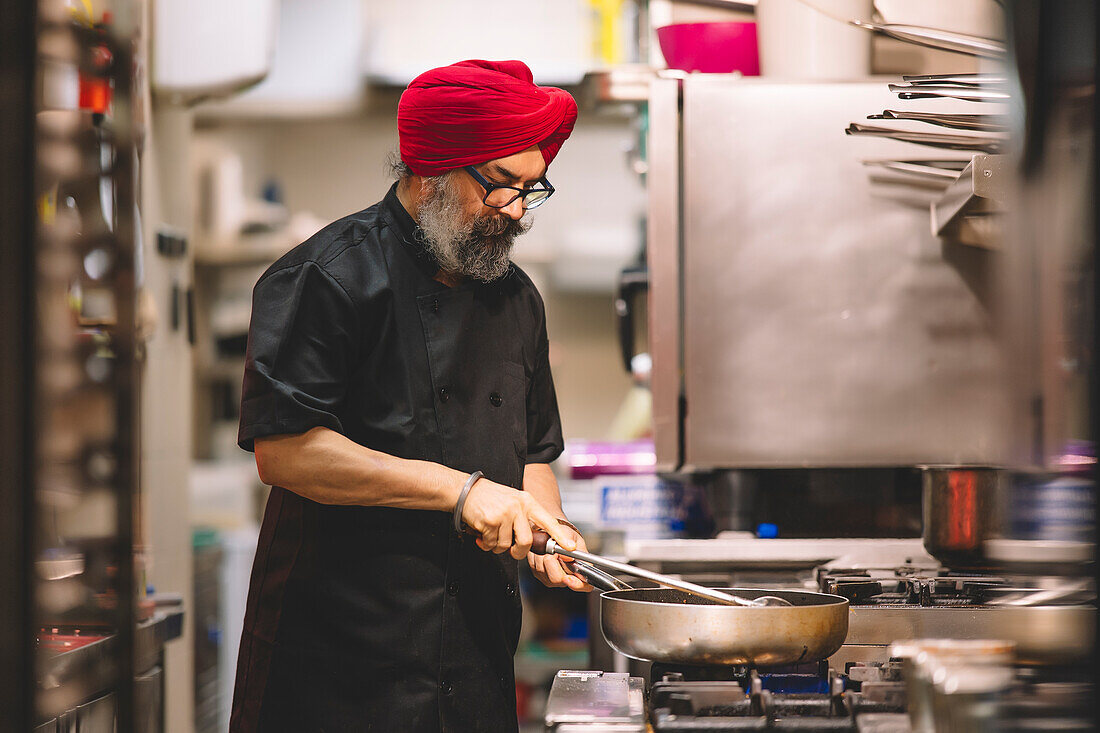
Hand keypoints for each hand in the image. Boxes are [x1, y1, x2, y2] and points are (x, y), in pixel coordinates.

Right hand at [460, 478, 575, 559]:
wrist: (466, 490)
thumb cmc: (490, 498)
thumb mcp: (513, 501)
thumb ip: (524, 518)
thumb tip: (531, 542)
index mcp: (527, 502)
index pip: (548, 521)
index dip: (560, 536)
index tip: (570, 548)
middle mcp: (518, 507)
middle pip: (526, 542)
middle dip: (518, 552)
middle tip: (511, 550)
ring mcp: (504, 514)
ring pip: (506, 546)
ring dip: (497, 546)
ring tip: (491, 533)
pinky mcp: (490, 521)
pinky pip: (491, 544)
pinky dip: (486, 544)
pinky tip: (482, 533)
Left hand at [528, 524, 592, 591]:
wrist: (553, 535)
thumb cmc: (566, 537)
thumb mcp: (572, 535)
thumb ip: (570, 542)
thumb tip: (569, 551)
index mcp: (581, 569)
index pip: (584, 585)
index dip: (576, 584)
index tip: (568, 578)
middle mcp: (568, 577)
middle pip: (557, 579)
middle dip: (552, 562)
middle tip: (553, 551)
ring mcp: (553, 578)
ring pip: (543, 572)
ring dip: (542, 556)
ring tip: (548, 547)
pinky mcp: (540, 575)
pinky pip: (535, 568)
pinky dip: (536, 557)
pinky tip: (542, 551)